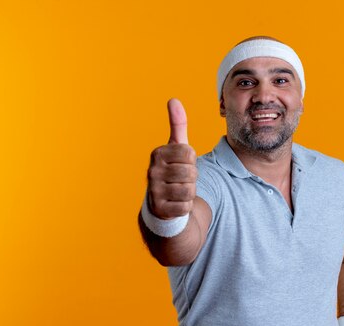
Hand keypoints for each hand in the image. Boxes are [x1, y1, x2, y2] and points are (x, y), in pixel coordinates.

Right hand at [147, 98, 197, 218]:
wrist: (161, 204)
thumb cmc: (172, 171)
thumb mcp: (175, 148)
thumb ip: (177, 125)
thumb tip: (173, 99)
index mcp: (157, 153)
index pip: (189, 153)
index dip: (191, 160)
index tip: (182, 164)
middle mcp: (152, 171)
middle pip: (191, 172)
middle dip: (192, 178)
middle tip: (181, 180)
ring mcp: (154, 190)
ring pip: (189, 190)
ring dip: (189, 192)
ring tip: (178, 191)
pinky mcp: (159, 208)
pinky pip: (185, 206)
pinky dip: (185, 206)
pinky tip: (176, 203)